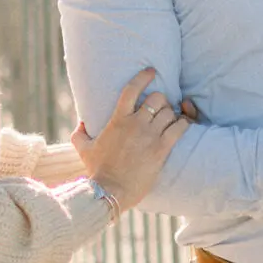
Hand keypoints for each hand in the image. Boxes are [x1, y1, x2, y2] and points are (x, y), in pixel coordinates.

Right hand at [71, 70, 187, 212]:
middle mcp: (135, 124)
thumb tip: (80, 123)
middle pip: (157, 99)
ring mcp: (150, 136)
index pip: (132, 89)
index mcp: (117, 120)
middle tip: (159, 110)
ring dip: (171, 114)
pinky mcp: (161, 149)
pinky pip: (180, 128)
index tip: (151, 71)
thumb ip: (79, 133)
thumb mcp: (83, 149)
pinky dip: (183, 124)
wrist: (111, 191)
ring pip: (169, 112)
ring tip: (169, 120)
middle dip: (160, 102)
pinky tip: (181, 126)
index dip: (143, 77)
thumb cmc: (97, 171)